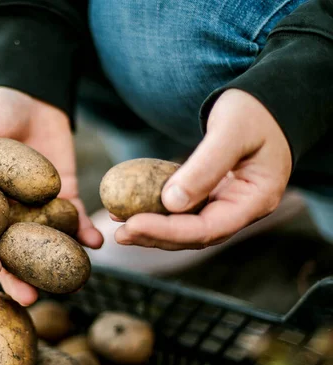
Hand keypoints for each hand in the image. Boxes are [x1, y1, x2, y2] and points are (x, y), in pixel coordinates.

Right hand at [0, 87, 102, 304]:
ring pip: (41, 245)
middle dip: (17, 277)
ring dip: (52, 266)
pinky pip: (72, 220)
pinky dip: (84, 233)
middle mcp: (4, 213)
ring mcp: (34, 209)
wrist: (33, 94)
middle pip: (8, 252)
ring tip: (67, 283)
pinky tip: (95, 243)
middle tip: (28, 297)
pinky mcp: (62, 198)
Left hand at [114, 89, 291, 249]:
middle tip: (120, 234)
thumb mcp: (231, 130)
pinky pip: (183, 211)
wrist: (267, 105)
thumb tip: (170, 203)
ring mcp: (228, 206)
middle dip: (156, 237)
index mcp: (256, 199)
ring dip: (153, 230)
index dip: (168, 231)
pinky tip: (129, 209)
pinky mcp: (213, 197)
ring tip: (119, 226)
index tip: (133, 224)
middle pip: (195, 236)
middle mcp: (242, 210)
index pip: (208, 229)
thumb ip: (205, 166)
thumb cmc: (253, 111)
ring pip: (187, 228)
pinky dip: (157, 213)